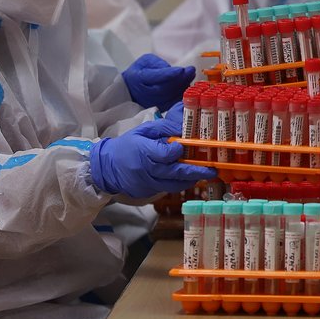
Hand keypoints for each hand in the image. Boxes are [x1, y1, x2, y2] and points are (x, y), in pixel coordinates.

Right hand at [89, 107, 215, 197]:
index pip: (165, 155)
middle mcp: (146, 171)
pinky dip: (179, 184)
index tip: (183, 147)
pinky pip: (167, 189)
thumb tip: (184, 125)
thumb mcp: (144, 130)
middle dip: (196, 171)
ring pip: (174, 185)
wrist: (107, 167)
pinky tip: (188, 178)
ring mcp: (147, 184)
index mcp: (144, 152)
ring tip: (205, 174)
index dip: (177, 151)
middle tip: (212, 170)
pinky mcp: (147, 192)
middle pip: (175, 173)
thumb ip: (164, 128)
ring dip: (191, 180)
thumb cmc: (128, 145)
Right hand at [122, 53, 195, 109]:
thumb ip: (157, 63)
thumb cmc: (140, 72)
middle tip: (191, 70)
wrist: (131, 89)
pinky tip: (187, 85)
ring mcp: (152, 103)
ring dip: (183, 86)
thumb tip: (172, 70)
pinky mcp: (159, 107)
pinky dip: (182, 93)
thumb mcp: (145, 61)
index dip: (170, 74)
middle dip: (181, 79)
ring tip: (190, 76)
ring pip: (171, 96)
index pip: (156, 78)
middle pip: (166, 88)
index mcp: (139, 78)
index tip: (182, 69)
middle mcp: (145, 93)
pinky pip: (173, 102)